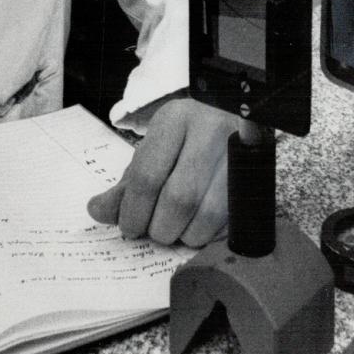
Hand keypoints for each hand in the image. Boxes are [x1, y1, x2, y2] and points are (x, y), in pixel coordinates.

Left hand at [86, 98, 233, 247]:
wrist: (229, 118)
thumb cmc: (184, 141)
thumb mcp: (151, 153)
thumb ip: (124, 186)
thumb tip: (98, 211)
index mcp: (175, 119)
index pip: (147, 176)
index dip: (133, 211)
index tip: (129, 227)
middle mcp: (210, 130)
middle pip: (179, 198)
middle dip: (160, 228)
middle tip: (153, 231)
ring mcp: (238, 152)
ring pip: (208, 214)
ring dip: (185, 235)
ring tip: (175, 230)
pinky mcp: (256, 176)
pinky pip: (229, 220)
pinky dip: (208, 234)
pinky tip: (196, 226)